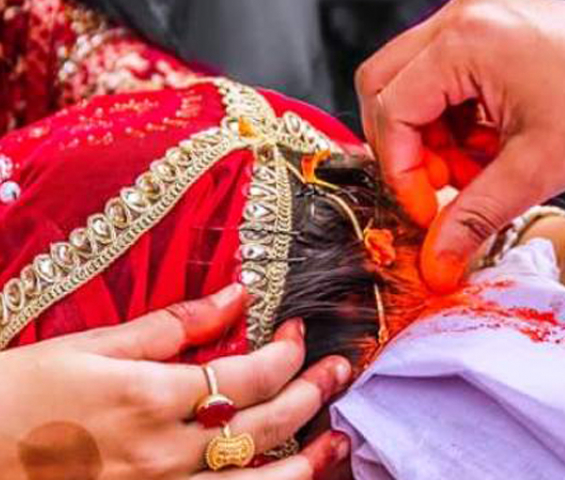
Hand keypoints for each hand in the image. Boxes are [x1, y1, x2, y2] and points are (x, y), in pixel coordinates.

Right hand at [0, 284, 351, 479]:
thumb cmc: (21, 395)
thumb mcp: (90, 346)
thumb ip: (171, 324)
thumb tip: (236, 295)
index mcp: (152, 397)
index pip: (249, 375)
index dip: (286, 351)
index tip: (298, 331)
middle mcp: (165, 451)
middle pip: (265, 423)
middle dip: (312, 393)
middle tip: (339, 370)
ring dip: (308, 461)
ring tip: (340, 440)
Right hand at [357, 0, 564, 291]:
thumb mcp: (537, 169)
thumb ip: (475, 216)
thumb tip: (435, 261)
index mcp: (467, 39)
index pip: (392, 109)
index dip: (402, 170)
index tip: (427, 211)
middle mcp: (463, 16)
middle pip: (387, 86)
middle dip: (408, 147)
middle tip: (444, 186)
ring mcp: (478, 17)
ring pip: (413, 84)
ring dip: (433, 137)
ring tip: (479, 168)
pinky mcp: (494, 30)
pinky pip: (445, 79)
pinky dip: (455, 121)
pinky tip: (489, 147)